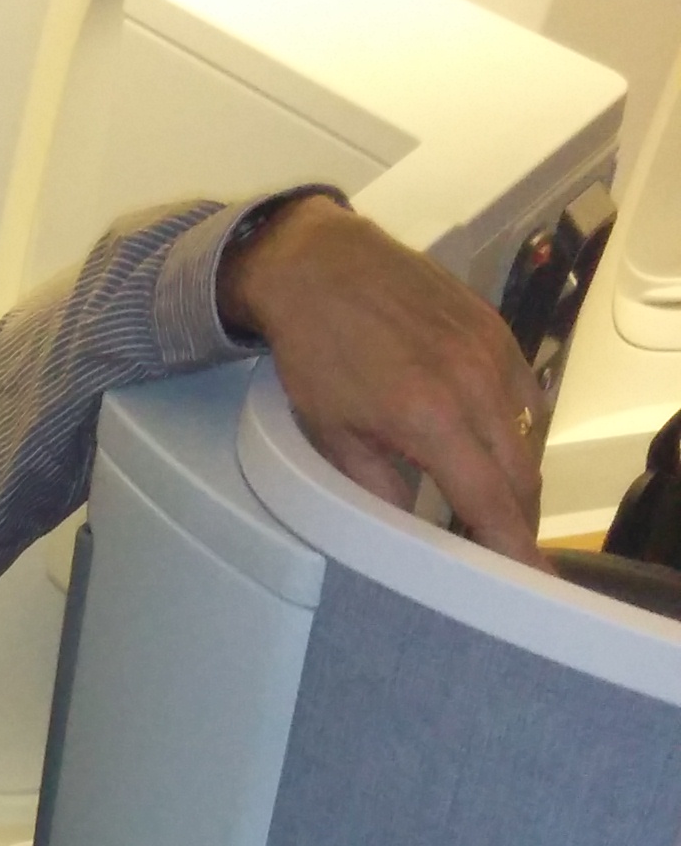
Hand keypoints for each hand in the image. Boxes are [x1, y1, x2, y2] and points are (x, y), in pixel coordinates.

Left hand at [218, 194, 543, 563]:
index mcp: (432, 418)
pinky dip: (516, 431)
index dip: (511, 545)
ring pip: (528, 437)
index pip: (490, 499)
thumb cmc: (317, 355)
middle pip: (522, 475)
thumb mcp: (334, 435)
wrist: (322, 265)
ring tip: (494, 507)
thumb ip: (377, 489)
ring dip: (518, 479)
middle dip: (517, 521)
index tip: (527, 579)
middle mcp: (476, 385)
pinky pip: (524, 395)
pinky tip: (492, 448)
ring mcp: (493, 352)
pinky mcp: (497, 330)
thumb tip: (409, 533)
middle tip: (502, 552)